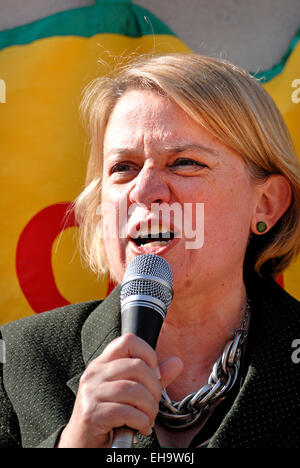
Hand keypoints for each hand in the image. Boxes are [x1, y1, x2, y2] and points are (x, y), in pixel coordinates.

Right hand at [57, 333, 181, 447]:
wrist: (81, 443)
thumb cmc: (107, 415)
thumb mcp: (129, 393)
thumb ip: (152, 377)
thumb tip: (177, 362)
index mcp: (103, 363)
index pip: (128, 340)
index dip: (148, 354)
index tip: (155, 374)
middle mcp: (94, 373)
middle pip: (136, 366)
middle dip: (154, 388)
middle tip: (154, 403)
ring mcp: (91, 392)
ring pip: (133, 390)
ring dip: (149, 407)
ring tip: (149, 417)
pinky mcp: (91, 413)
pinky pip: (125, 412)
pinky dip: (141, 421)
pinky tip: (142, 427)